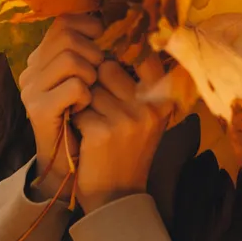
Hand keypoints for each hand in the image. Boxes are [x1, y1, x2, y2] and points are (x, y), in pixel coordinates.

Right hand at [19, 14, 103, 201]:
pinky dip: (86, 96)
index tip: (106, 48)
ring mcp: (31, 88)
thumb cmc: (90, 119)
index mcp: (43, 57)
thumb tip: (126, 26)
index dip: (91, 29)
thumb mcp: (95, 80)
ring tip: (90, 95)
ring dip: (91, 76)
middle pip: (67, 35)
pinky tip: (84, 109)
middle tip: (98, 77)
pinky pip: (73, 86)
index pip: (64, 21)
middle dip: (94, 53)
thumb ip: (99, 52)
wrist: (74, 167)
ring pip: (71, 59)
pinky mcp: (37, 109)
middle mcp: (32, 68)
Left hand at [73, 56, 170, 212]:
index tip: (109, 62)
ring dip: (85, 102)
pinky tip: (86, 137)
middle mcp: (150, 106)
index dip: (121, 55)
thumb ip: (140, 84)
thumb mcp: (146, 116)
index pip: (143, 55)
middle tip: (100, 107)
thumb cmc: (128, 150)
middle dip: (96, 81)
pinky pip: (79, 107)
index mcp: (164, 99)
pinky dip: (77, 120)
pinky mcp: (103, 131)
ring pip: (90, 87)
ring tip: (95, 123)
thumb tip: (114, 44)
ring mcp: (128, 119)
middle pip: (107, 66)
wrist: (116, 196)